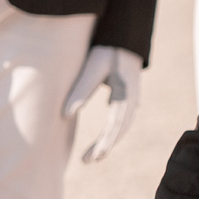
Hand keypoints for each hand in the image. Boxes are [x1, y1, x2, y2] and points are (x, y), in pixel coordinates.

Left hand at [60, 46, 143, 164]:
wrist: (124, 37)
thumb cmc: (107, 50)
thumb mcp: (92, 67)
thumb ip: (80, 91)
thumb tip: (65, 115)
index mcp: (125, 94)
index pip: (115, 125)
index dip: (104, 143)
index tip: (92, 158)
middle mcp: (132, 100)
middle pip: (120, 130)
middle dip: (105, 147)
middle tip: (87, 161)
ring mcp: (133, 99)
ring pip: (122, 127)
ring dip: (109, 141)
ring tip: (93, 155)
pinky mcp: (128, 97)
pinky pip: (122, 120)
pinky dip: (113, 132)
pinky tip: (103, 139)